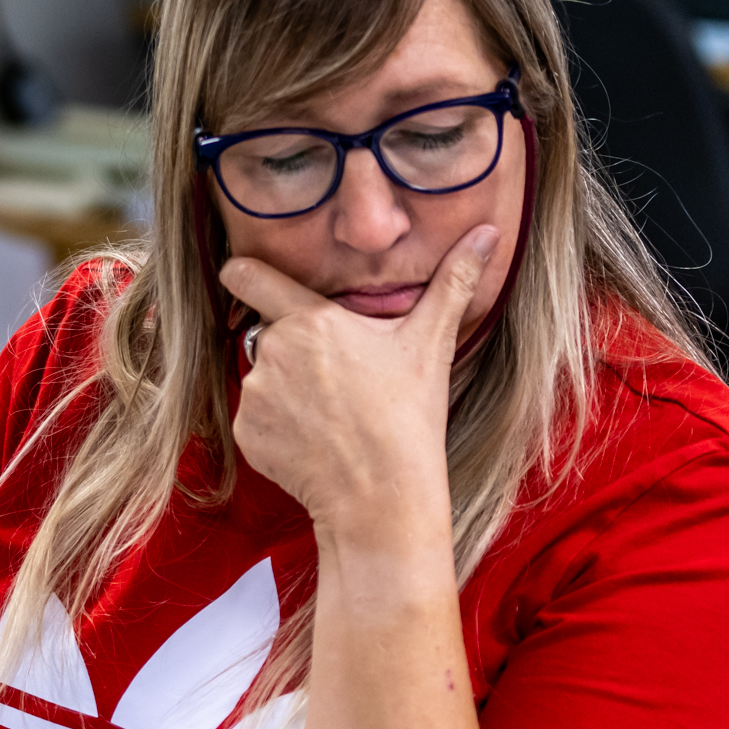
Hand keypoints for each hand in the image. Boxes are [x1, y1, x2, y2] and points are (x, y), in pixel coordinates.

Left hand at [219, 223, 499, 535]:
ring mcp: (254, 395)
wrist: (382, 496)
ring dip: (287, 390)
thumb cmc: (409, 417)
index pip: (249, 277)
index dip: (243, 272)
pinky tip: (316, 440)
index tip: (241, 273)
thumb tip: (488, 232)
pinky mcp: (246, 434)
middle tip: (340, 379)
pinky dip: (278, 428)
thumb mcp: (432, 343)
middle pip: (270, 333)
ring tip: (333, 415)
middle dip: (296, 349)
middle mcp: (272, 351)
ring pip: (263, 378)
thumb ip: (454, 282)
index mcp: (310, 320)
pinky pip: (256, 420)